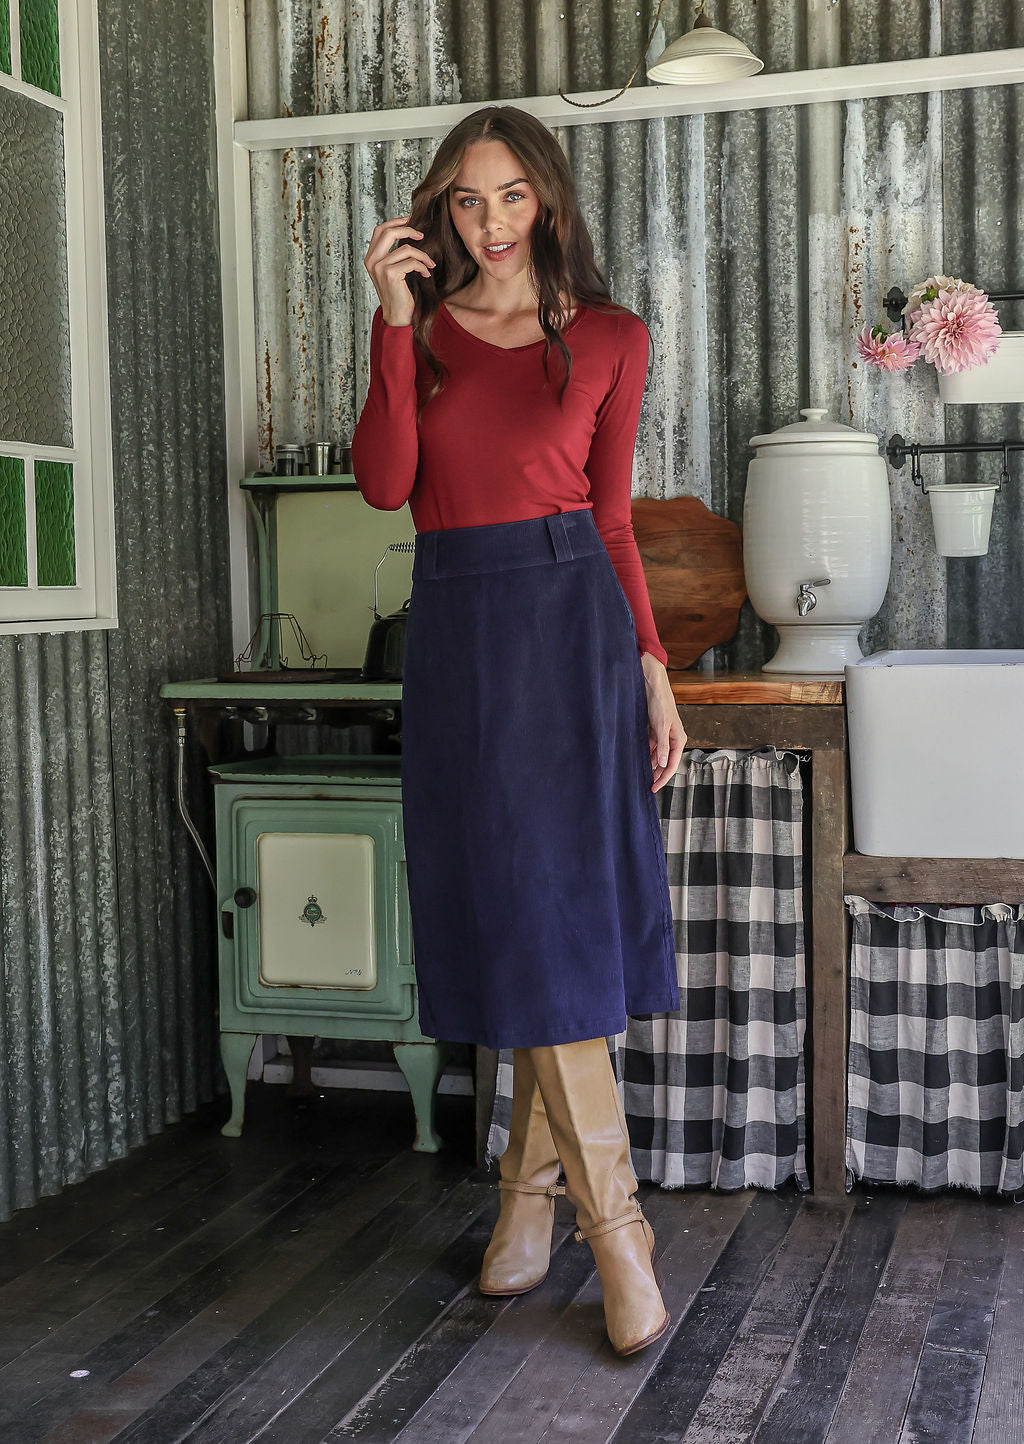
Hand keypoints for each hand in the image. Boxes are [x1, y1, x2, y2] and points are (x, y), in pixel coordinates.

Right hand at [364, 214, 435, 326]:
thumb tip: (408, 233)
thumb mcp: (393, 271)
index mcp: (370, 258)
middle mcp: (372, 261)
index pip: (379, 231)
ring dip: (422, 256)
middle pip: (389, 232)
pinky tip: (426, 274)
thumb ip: (393, 255)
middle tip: (421, 236)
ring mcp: (380, 267)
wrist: (397, 315)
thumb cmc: (398, 294)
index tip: (408, 219)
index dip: (394, 222)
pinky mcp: (391, 274)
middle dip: (408, 230)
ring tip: (429, 265)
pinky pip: (412, 262)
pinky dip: (423, 267)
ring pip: (406, 249)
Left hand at [641, 653, 686, 792]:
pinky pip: (652, 747)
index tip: (653, 788)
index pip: (672, 765)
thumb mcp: (660, 726)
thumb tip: (664, 764)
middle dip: (658, 774)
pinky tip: (640, 759)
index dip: (663, 778)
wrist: (652, 685)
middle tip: (646, 785)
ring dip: (651, 764)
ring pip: (659, 755)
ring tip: (641, 774)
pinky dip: (647, 754)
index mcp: (679, 739)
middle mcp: (673, 739)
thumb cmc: (659, 703)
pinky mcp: (655, 730)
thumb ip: (662, 746)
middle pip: (666, 762)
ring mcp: (664, 735)